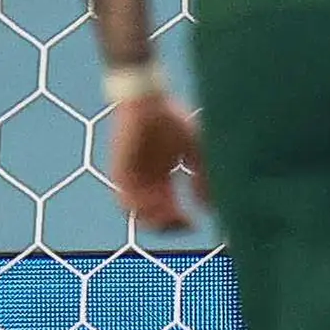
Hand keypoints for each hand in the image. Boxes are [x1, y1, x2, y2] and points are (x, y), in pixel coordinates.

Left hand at [108, 93, 203, 231]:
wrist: (148, 102)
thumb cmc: (173, 120)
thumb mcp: (197, 150)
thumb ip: (203, 176)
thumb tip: (209, 207)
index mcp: (163, 177)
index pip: (170, 210)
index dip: (181, 223)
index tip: (195, 225)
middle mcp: (147, 181)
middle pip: (154, 217)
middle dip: (170, 227)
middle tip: (184, 224)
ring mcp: (132, 178)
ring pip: (138, 213)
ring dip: (154, 220)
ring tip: (171, 213)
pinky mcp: (120, 173)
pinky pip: (124, 200)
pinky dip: (140, 208)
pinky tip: (158, 202)